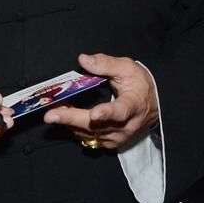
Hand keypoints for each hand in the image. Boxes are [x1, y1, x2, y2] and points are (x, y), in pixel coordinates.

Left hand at [43, 54, 158, 148]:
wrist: (153, 106)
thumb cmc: (140, 85)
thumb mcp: (127, 68)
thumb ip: (105, 64)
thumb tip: (83, 59)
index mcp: (133, 105)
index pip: (120, 111)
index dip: (107, 113)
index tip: (95, 113)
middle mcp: (125, 126)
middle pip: (96, 125)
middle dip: (71, 119)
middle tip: (50, 116)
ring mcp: (117, 137)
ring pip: (88, 133)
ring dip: (69, 122)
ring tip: (53, 110)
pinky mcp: (110, 143)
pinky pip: (88, 137)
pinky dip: (75, 127)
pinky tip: (65, 116)